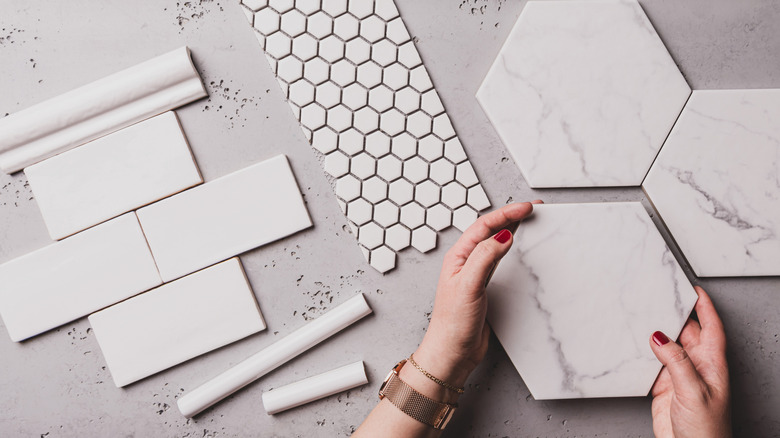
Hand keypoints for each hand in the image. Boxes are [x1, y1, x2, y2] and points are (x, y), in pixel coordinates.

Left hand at [411, 202, 538, 391]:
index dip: (507, 214)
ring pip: (496, 243)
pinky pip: (500, 260)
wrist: (452, 351)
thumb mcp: (469, 285)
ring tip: (529, 220)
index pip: (484, 226)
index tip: (528, 208)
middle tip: (533, 208)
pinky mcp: (485, 287)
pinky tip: (519, 248)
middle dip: (511, 216)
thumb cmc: (453, 323)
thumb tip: (503, 236)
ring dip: (512, 229)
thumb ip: (485, 258)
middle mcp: (466, 262)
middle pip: (490, 230)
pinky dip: (512, 249)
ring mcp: (476, 274)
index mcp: (458, 257)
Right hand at [649, 286, 731, 437]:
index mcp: (712, 364)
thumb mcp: (693, 391)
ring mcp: (680, 377)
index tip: (694, 289)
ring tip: (642, 316)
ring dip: (656, 334)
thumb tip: (659, 336)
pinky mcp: (664, 387)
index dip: (704, 307)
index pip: (711, 327)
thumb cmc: (707, 431)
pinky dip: (642, 354)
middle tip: (659, 297)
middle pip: (686, 333)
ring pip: (667, 347)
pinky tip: (634, 347)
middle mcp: (697, 367)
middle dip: (675, 315)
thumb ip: (676, 361)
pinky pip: (651, 364)